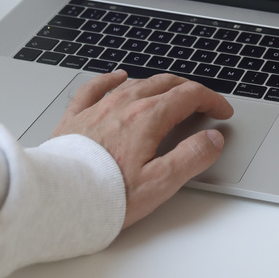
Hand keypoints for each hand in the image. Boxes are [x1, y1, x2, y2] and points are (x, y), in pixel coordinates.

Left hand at [51, 71, 233, 227]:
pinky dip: (111, 79)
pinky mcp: (76, 117)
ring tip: (171, 93)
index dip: (212, 101)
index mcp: (148, 118)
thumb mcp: (160, 184)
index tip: (221, 111)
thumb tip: (213, 140)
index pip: (189, 96)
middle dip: (190, 91)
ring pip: (136, 83)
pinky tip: (118, 77)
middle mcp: (124, 105)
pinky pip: (96, 87)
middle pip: (166, 84)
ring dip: (159, 85)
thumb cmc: (105, 195)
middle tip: (202, 104)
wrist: (57, 200)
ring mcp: (98, 108)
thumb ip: (191, 158)